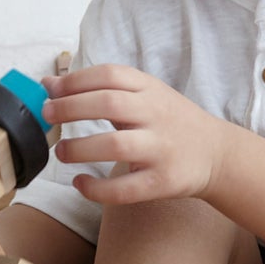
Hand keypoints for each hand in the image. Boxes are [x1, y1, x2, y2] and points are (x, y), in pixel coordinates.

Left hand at [43, 65, 232, 207]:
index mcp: (150, 89)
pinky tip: (80, 183)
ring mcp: (161, 149)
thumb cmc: (169, 122)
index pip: (109, 74)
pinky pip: (125, 189)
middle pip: (109, 104)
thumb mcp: (142, 95)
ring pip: (115, 146)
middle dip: (70, 108)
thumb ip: (98, 89)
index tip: (51, 91)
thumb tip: (48, 84)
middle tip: (47, 116)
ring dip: (80, 149)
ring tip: (61, 152)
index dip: (75, 81)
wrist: (217, 154)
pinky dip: (97, 189)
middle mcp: (156, 115)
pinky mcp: (162, 182)